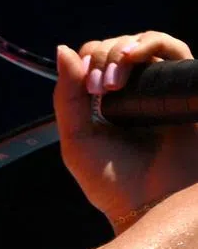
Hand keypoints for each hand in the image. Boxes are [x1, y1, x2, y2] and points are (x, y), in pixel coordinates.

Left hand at [53, 31, 197, 226]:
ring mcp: (163, 89)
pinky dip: (151, 44)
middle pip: (119, 47)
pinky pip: (176, 50)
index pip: (97, 60)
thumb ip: (67, 98)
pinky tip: (133, 56)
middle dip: (104, 57)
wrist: (149, 205)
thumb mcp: (77, 140)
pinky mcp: (186, 90)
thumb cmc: (112, 182)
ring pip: (147, 43)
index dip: (87, 62)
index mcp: (110, 104)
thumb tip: (63, 50)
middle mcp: (138, 93)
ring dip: (124, 49)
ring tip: (114, 79)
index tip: (86, 87)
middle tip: (99, 88)